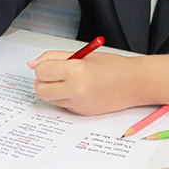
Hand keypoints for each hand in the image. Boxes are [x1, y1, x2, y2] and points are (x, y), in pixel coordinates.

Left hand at [27, 50, 168, 113]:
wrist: (135, 83)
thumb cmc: (112, 66)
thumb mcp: (83, 55)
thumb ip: (54, 57)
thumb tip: (33, 64)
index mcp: (76, 71)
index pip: (41, 72)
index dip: (42, 67)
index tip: (50, 65)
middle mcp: (76, 90)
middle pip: (40, 89)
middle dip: (41, 81)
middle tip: (53, 74)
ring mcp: (78, 104)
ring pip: (49, 98)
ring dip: (52, 89)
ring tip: (68, 81)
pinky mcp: (81, 112)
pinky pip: (62, 105)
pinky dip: (64, 97)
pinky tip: (78, 90)